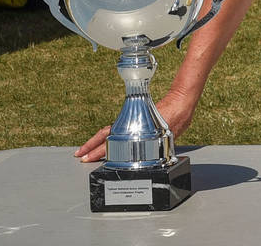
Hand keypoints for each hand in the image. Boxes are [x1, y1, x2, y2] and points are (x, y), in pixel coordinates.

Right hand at [75, 86, 196, 162]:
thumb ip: (155, 145)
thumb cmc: (176, 118)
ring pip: (109, 132)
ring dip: (97, 142)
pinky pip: (118, 129)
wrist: (181, 102)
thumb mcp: (165, 135)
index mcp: (134, 129)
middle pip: (105, 135)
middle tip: (79, 155)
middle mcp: (130, 125)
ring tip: (85, 151)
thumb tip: (149, 155)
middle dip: (91, 146)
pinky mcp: (136, 121)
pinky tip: (105, 144)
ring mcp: (132, 122)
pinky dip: (108, 137)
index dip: (97, 150)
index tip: (86, 157)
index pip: (110, 140)